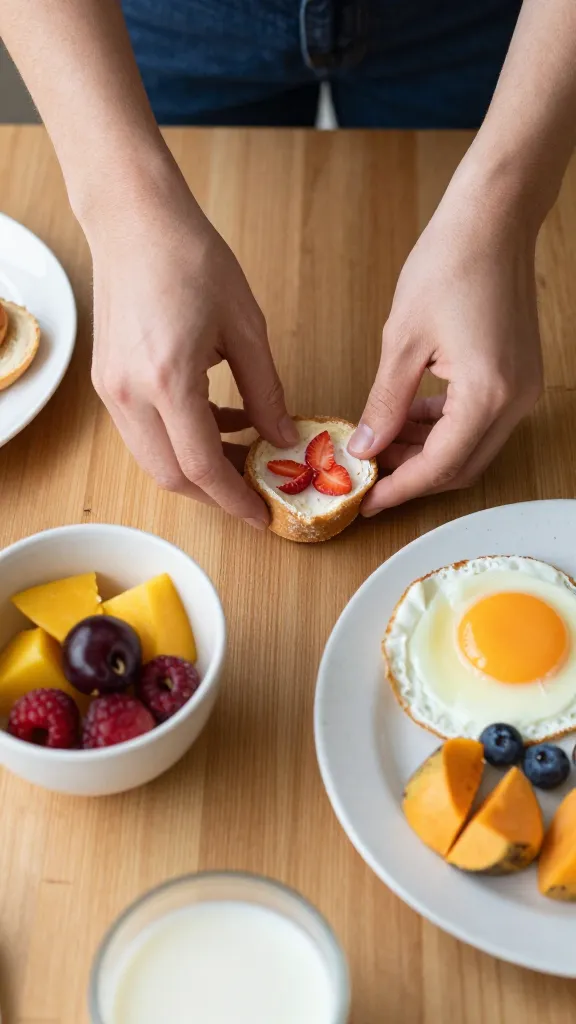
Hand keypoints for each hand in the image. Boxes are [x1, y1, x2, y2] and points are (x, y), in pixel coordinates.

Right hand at [85, 163, 297, 527]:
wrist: (134, 220)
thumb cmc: (191, 258)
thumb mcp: (246, 328)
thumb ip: (266, 391)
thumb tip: (283, 436)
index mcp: (167, 380)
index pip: (200, 466)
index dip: (234, 498)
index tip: (261, 512)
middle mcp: (131, 393)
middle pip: (170, 475)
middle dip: (215, 493)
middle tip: (254, 491)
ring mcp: (113, 389)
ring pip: (154, 458)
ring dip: (197, 466)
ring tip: (243, 452)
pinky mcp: (109, 380)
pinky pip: (144, 431)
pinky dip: (180, 439)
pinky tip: (218, 420)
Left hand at [348, 173, 543, 514]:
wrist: (493, 219)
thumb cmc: (449, 264)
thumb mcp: (402, 341)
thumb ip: (385, 403)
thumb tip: (365, 448)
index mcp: (487, 395)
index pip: (440, 466)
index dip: (399, 489)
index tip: (366, 502)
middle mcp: (514, 401)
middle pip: (460, 467)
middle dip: (411, 477)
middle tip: (368, 478)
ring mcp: (522, 390)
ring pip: (470, 447)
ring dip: (426, 453)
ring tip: (380, 446)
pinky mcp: (518, 377)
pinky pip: (479, 421)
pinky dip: (444, 429)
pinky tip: (409, 419)